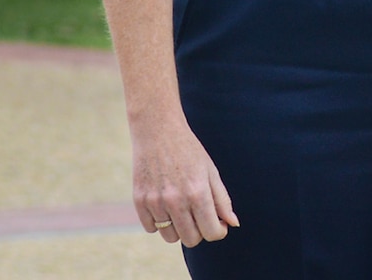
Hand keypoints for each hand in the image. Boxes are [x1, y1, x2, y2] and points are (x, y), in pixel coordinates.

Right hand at [132, 120, 239, 247]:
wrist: (157, 130)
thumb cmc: (188, 151)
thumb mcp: (210, 171)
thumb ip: (222, 200)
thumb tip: (233, 224)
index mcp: (198, 192)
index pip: (212, 233)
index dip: (219, 231)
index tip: (218, 222)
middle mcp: (176, 200)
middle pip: (191, 240)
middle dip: (199, 231)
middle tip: (198, 214)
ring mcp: (156, 202)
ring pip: (170, 237)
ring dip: (177, 228)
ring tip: (179, 206)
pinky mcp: (139, 201)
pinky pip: (151, 228)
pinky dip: (158, 221)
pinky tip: (163, 203)